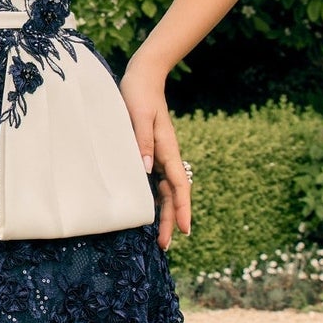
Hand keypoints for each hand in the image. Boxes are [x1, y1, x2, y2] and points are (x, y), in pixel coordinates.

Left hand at [118, 59, 190, 251]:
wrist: (143, 77)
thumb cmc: (138, 94)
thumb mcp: (137, 116)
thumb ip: (141, 141)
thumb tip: (147, 169)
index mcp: (167, 149)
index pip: (180, 185)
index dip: (183, 208)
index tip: (185, 229)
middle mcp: (166, 156)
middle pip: (174, 194)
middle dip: (172, 220)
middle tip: (166, 245)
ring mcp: (160, 155)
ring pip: (165, 190)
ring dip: (164, 213)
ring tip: (159, 236)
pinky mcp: (151, 152)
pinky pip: (156, 181)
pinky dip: (155, 198)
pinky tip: (149, 210)